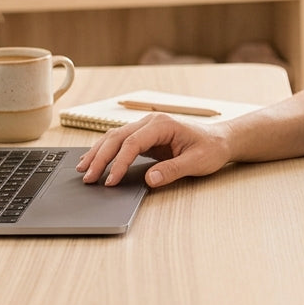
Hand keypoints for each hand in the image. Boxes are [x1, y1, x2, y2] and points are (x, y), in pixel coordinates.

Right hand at [76, 113, 228, 187]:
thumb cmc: (211, 149)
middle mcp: (150, 123)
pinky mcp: (144, 137)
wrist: (220, 140)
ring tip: (83, 170)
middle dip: (100, 158)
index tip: (111, 181)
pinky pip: (120, 143)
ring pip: (114, 138)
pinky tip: (93, 161)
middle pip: (117, 138)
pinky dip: (105, 151)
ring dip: (98, 153)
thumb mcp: (197, 162)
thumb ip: (173, 170)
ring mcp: (146, 128)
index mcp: (162, 125)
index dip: (119, 163)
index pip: (132, 143)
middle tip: (88, 177)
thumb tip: (150, 179)